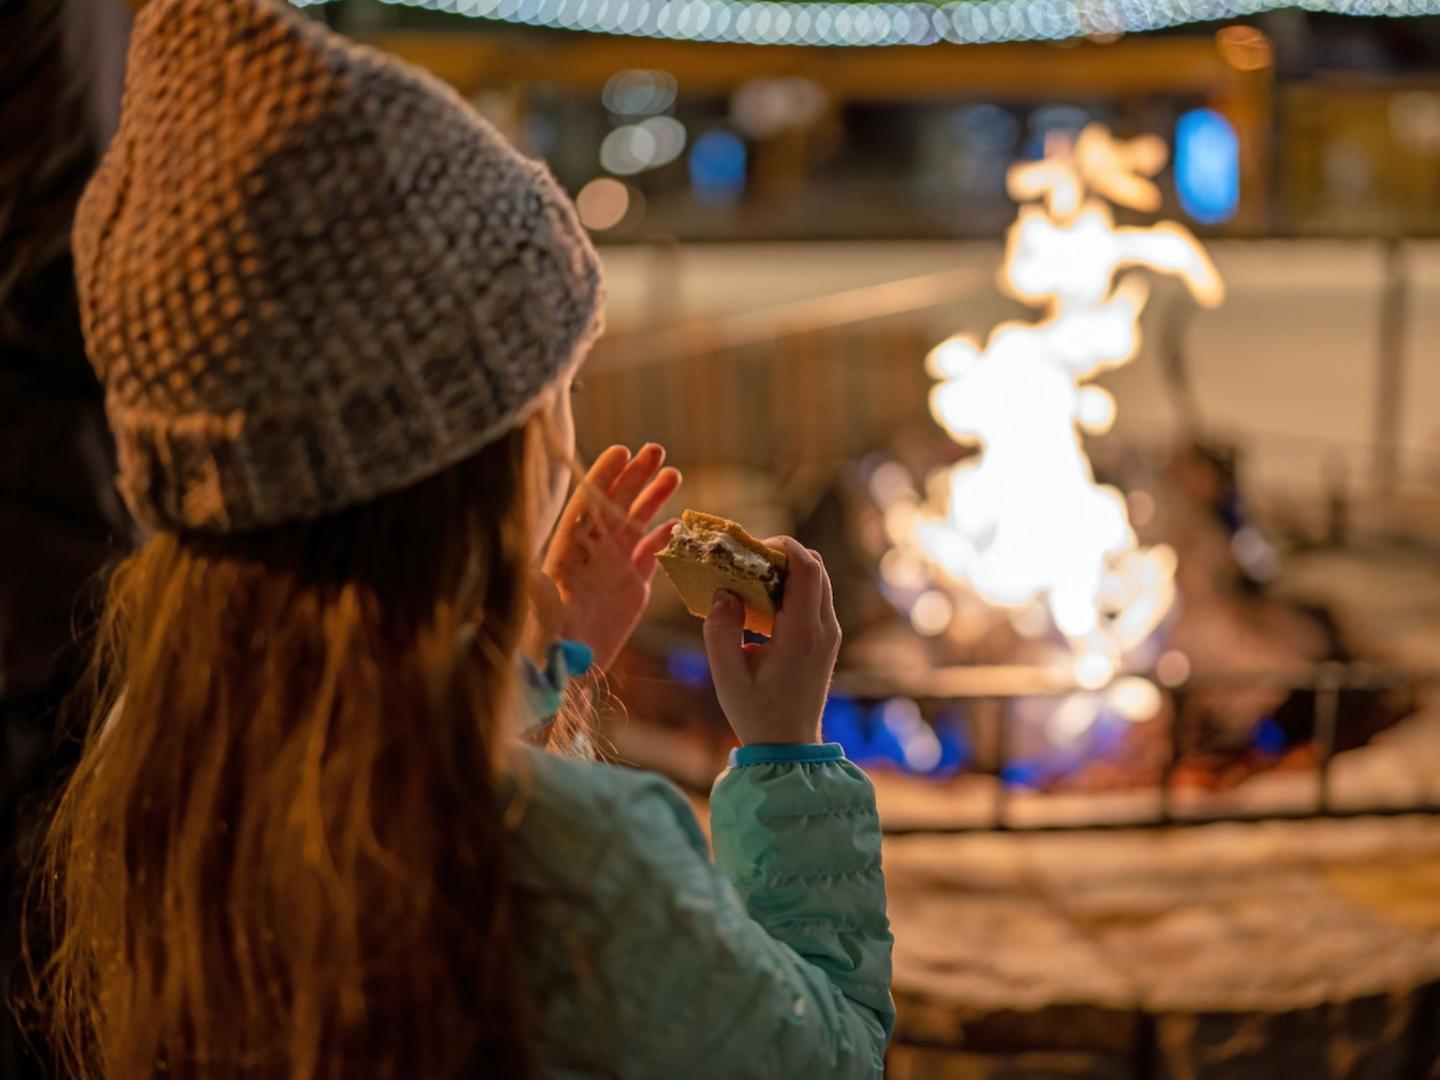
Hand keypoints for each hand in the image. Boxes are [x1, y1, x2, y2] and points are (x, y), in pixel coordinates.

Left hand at [540, 444, 680, 669]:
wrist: (567, 674)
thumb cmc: (547, 646)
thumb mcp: (543, 621)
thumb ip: (541, 599)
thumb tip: (531, 578)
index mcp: (568, 552)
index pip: (586, 505)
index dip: (602, 477)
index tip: (620, 450)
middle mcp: (591, 553)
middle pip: (615, 505)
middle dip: (634, 476)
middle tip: (656, 450)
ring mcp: (613, 567)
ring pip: (635, 523)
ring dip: (653, 498)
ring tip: (673, 474)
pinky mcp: (632, 587)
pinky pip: (650, 554)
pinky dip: (663, 538)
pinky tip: (679, 523)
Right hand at [702, 539, 839, 745]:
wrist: (790, 746)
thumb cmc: (757, 714)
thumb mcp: (727, 676)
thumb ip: (721, 631)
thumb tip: (723, 593)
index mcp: (802, 633)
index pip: (807, 568)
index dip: (783, 546)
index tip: (752, 547)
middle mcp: (824, 629)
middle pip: (816, 567)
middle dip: (783, 554)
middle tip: (747, 561)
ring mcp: (829, 634)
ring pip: (818, 581)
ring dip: (787, 571)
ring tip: (751, 580)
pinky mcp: (826, 640)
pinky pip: (815, 598)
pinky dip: (792, 589)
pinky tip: (762, 603)